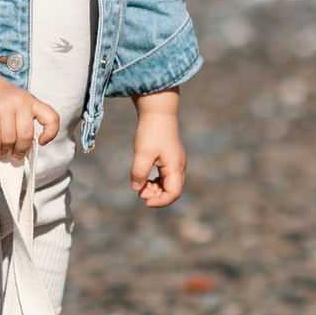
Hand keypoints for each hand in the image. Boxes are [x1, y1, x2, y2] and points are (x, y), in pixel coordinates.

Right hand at [0, 62, 59, 161]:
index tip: (42, 142)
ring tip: (3, 152)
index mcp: (31, 101)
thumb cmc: (0, 98)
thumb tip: (24, 149)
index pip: (51, 118)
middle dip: (21, 150)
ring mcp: (2, 108)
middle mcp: (19, 103)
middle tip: (16, 155)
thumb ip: (25, 121)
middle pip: (26, 136)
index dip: (50, 133)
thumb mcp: (20, 102)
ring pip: (9, 140)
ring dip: (6, 151)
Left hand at [128, 89, 185, 207]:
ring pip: (169, 185)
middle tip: (139, 191)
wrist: (157, 112)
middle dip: (156, 196)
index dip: (161, 202)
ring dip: (155, 189)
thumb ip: (139, 173)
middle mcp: (179, 167)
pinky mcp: (170, 159)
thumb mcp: (142, 153)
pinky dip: (156, 182)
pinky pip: (166, 177)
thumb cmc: (151, 131)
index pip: (174, 193)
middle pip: (172, 191)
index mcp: (175, 167)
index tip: (145, 201)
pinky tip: (145, 179)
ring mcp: (176, 163)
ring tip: (140, 185)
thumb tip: (136, 189)